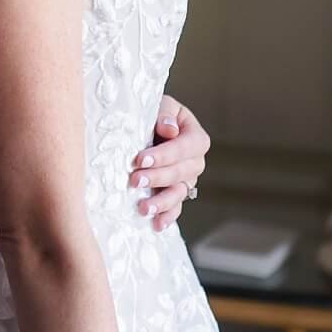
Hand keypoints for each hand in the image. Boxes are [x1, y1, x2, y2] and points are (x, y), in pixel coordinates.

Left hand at [130, 96, 208, 231]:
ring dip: (162, 202)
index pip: (186, 147)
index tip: (140, 160)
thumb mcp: (158, 106)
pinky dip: (167, 217)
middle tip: (135, 180)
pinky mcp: (175, 195)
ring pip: (179, 193)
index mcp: (195, 136)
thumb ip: (164, 114)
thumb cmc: (152, 115)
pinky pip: (176, 209)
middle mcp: (195, 161)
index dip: (165, 155)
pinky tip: (156, 224)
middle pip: (182, 172)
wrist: (143, 130)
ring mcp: (186, 180)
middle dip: (158, 177)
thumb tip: (169, 129)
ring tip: (144, 208)